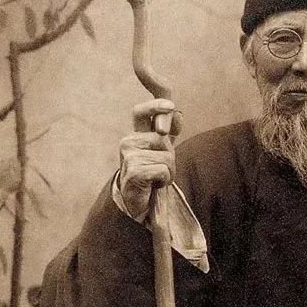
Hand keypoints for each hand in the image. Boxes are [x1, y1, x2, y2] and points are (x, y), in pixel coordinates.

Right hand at [118, 99, 182, 219]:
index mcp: (137, 134)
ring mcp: (128, 157)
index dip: (155, 106)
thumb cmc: (151, 174)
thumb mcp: (162, 151)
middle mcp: (129, 142)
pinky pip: (163, 170)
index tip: (170, 105)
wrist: (138, 202)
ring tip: (157, 179)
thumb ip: (169, 132)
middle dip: (170, 154)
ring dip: (169, 171)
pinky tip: (153, 185)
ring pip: (166, 156)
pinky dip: (164, 179)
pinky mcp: (133, 172)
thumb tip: (178, 113)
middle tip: (162, 168)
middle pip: (162, 138)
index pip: (141, 113)